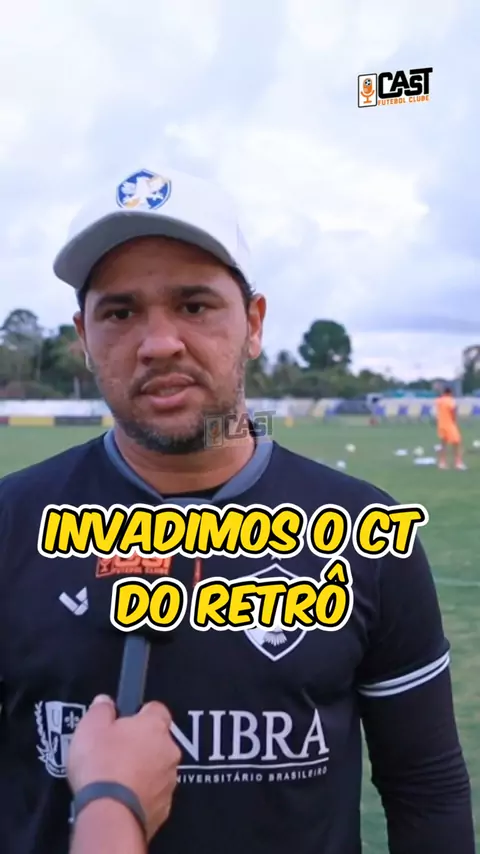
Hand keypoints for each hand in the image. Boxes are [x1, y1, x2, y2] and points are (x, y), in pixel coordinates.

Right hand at [67, 695, 181, 839]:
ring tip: (117, 778)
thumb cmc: (101, 765)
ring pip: (158, 768)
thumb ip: (101, 709)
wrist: (110, 814)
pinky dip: (142, 794)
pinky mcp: (164, 807)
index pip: (157, 709)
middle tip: (116, 751)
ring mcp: (169, 780)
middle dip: (141, 744)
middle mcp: (169, 750)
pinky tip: (122, 798)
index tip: (124, 721)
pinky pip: (154, 794)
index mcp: (155, 726)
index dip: (140, 714)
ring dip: (143, 770)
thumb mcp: (90, 727)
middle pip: (158, 740)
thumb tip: (105, 702)